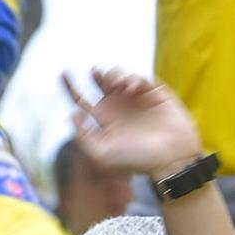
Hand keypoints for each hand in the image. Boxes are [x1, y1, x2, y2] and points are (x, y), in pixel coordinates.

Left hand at [63, 69, 205, 180]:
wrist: (172, 158)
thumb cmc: (137, 161)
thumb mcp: (101, 155)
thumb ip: (82, 136)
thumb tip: (73, 113)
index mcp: (104, 121)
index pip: (81, 100)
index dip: (69, 86)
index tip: (62, 74)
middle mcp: (118, 108)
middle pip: (100, 81)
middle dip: (96, 74)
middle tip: (95, 74)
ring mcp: (137, 100)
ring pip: (118, 76)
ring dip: (114, 75)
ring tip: (117, 85)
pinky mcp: (155, 94)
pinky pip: (140, 78)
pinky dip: (133, 79)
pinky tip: (131, 89)